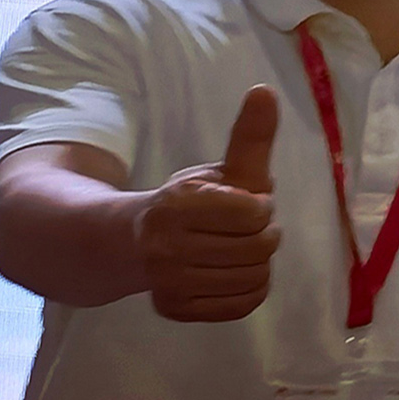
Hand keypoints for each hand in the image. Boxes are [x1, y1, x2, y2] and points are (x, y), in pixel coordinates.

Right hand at [136, 86, 281, 321]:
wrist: (132, 244)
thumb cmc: (192, 202)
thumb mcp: (222, 167)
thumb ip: (250, 136)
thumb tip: (265, 90)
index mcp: (179, 203)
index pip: (254, 212)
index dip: (259, 207)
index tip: (245, 203)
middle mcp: (166, 245)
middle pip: (259, 247)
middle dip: (262, 234)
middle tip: (243, 229)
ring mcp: (168, 282)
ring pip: (255, 277)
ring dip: (257, 262)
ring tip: (235, 249)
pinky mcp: (175, 309)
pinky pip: (243, 305)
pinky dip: (249, 289)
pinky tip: (229, 273)